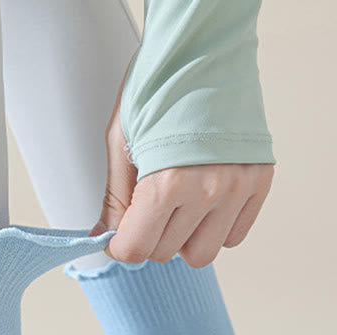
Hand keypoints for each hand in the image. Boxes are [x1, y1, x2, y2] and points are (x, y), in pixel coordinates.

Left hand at [88, 66, 273, 267]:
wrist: (203, 52)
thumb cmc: (157, 90)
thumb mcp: (120, 145)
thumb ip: (114, 200)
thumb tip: (103, 236)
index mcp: (166, 184)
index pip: (137, 249)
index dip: (121, 246)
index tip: (119, 235)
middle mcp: (206, 191)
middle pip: (166, 252)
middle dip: (149, 236)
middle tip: (147, 207)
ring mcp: (237, 189)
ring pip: (201, 253)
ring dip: (182, 239)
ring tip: (176, 207)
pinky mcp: (259, 183)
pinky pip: (234, 235)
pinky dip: (214, 228)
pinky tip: (202, 201)